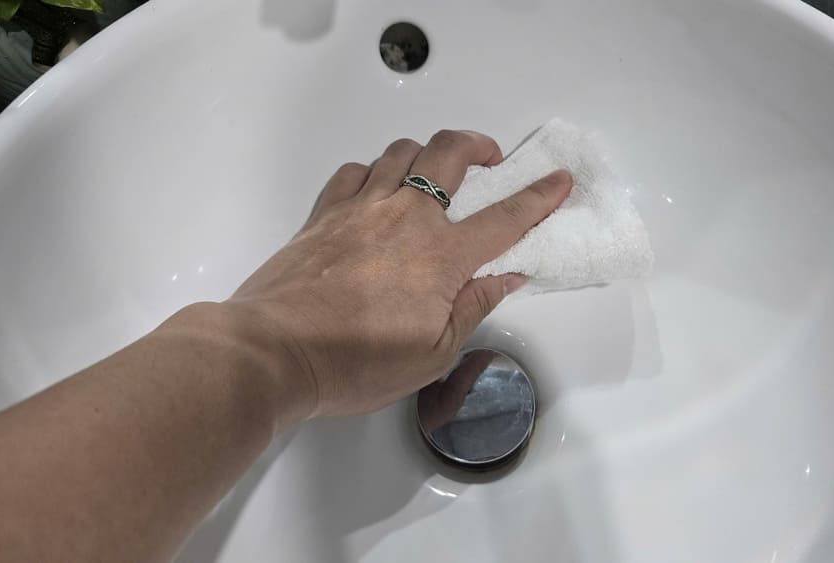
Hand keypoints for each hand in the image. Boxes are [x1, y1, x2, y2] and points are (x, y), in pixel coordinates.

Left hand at [225, 130, 571, 417]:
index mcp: (441, 256)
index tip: (558, 180)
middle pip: (448, 155)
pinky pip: (353, 172)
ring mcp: (360, 208)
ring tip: (432, 175)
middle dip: (478, 144)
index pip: (504, 219)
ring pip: (400, 152)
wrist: (274, 351)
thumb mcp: (432, 353)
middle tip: (490, 158)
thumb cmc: (356, 362)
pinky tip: (373, 191)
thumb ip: (473, 307)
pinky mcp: (322, 214)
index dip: (538, 198)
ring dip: (425, 155)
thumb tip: (507, 276)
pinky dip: (372, 172)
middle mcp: (405, 218)